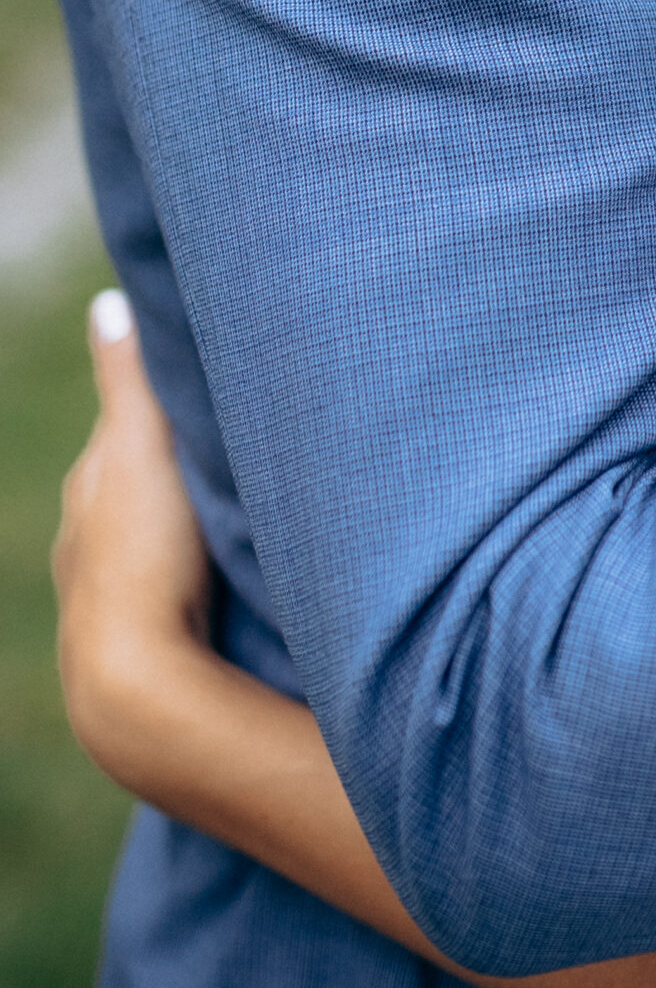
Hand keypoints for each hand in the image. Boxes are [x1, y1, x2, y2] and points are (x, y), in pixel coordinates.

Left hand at [54, 290, 213, 780]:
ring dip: (185, 522)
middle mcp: (88, 539)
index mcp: (90, 488)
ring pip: (152, 538)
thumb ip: (128, 379)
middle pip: (137, 485)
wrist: (137, 686)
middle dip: (175, 465)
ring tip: (235, 507)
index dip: (163, 406)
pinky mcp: (140, 639)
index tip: (203, 385)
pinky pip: (169, 584)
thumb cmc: (144, 556)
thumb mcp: (142, 449)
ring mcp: (110, 594)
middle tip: (229, 443)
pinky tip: (220, 572)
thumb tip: (106, 302)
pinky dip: (190, 568)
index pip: (125, 428)